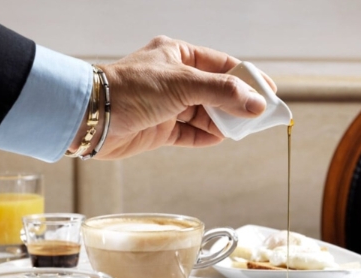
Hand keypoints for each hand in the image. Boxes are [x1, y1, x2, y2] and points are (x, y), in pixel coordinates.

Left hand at [89, 36, 275, 158]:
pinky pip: (191, 133)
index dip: (248, 78)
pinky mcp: (161, 128)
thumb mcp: (183, 84)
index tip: (269, 91)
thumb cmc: (130, 89)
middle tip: (259, 116)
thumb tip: (256, 103)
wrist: (91, 118)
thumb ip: (222, 93)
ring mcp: (168, 104)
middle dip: (237, 104)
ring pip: (206, 114)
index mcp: (178, 56)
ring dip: (223, 122)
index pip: (222, 65)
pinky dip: (206, 137)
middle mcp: (175, 79)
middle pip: (217, 91)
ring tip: (240, 130)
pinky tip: (219, 139)